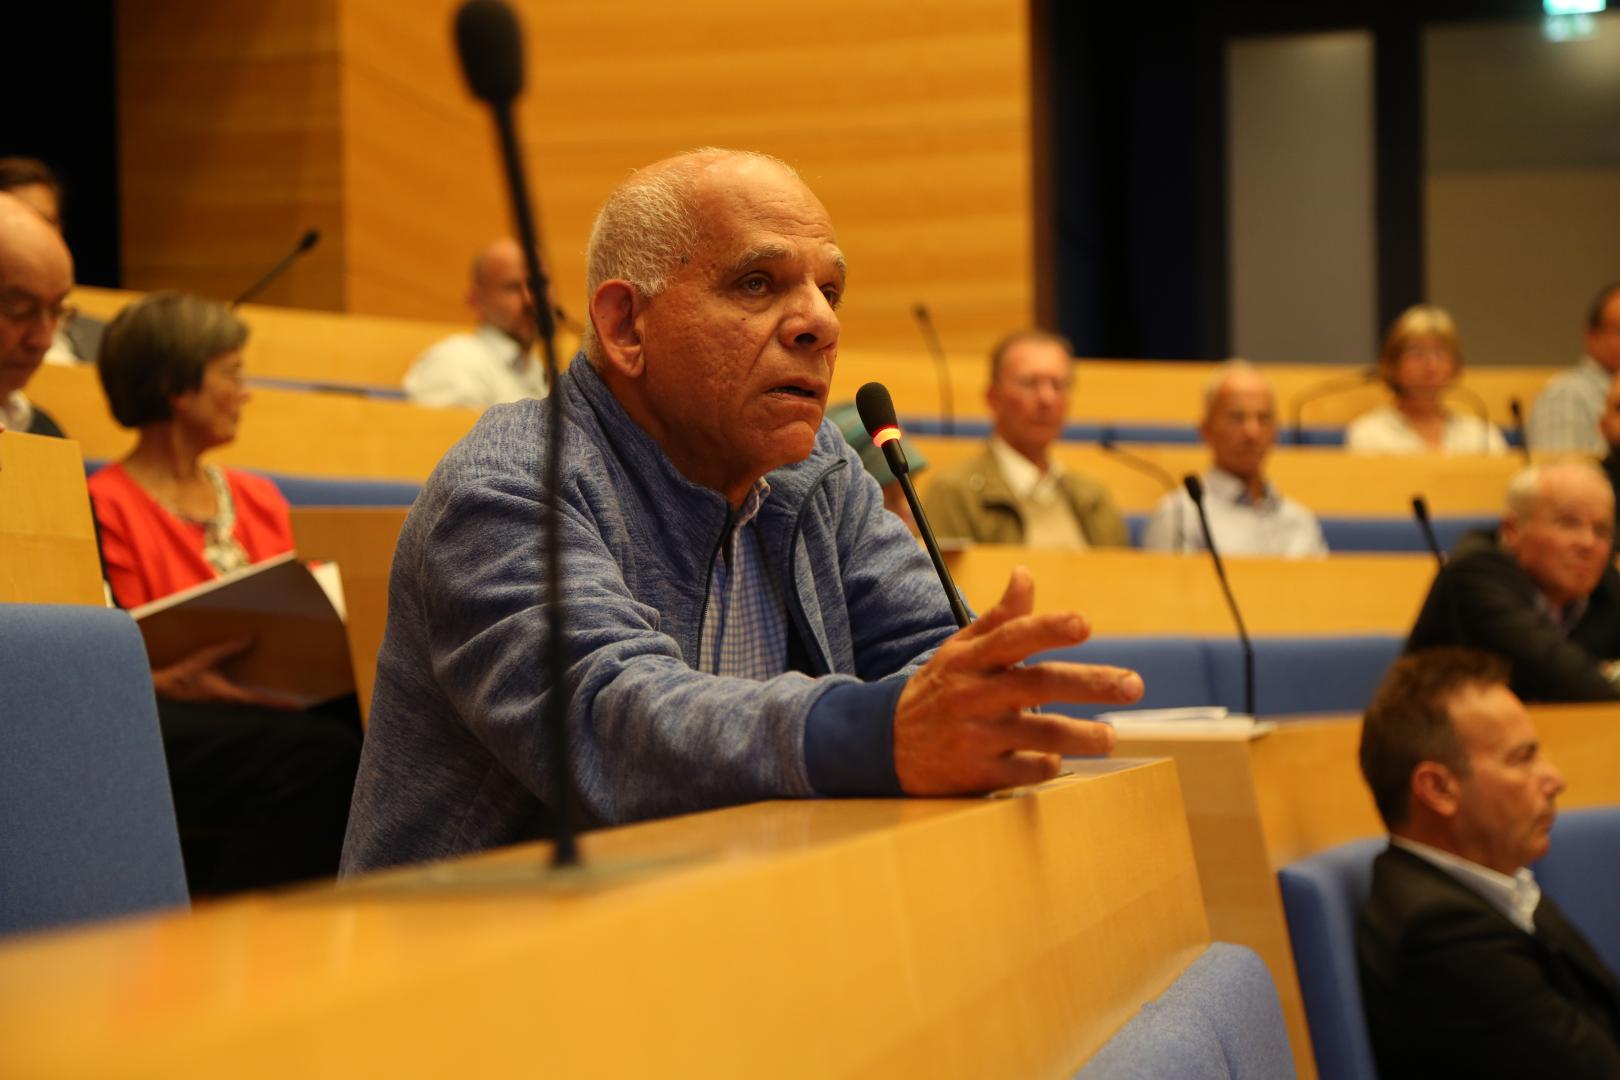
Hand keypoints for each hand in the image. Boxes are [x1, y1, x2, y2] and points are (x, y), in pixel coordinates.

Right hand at [151, 636, 300, 709]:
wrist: (162, 691)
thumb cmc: (182, 676)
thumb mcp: (206, 658)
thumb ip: (229, 648)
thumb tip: (251, 637)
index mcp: (230, 696)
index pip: (261, 700)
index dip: (280, 704)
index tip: (298, 707)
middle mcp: (230, 704)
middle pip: (260, 706)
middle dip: (277, 705)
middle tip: (297, 705)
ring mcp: (224, 706)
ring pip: (250, 705)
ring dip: (265, 702)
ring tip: (283, 697)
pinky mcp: (218, 702)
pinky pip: (240, 700)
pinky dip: (251, 696)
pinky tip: (255, 687)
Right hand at [893, 567, 1141, 794]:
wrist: (884, 746)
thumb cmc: (937, 691)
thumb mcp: (958, 650)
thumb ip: (999, 618)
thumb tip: (1025, 575)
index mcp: (971, 661)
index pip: (1012, 638)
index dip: (1048, 629)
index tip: (1084, 624)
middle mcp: (973, 696)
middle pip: (1037, 684)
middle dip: (1089, 683)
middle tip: (1133, 684)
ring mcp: (975, 737)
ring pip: (1038, 733)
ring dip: (1081, 735)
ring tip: (1111, 736)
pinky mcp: (976, 775)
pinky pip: (1021, 770)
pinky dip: (1045, 764)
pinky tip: (1060, 760)